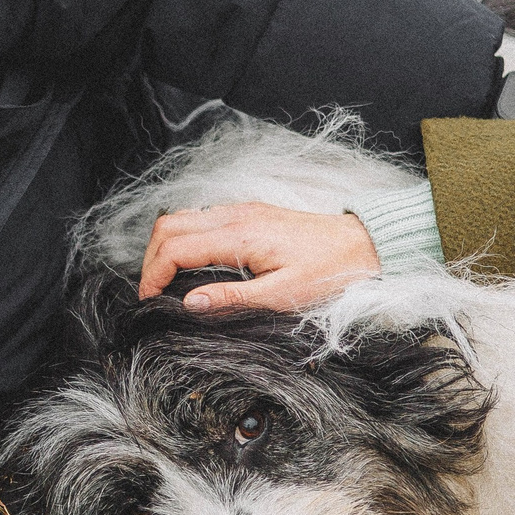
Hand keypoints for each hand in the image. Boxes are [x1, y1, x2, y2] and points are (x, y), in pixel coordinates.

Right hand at [137, 202, 381, 313]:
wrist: (364, 246)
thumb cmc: (329, 272)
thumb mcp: (282, 296)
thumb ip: (233, 298)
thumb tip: (191, 303)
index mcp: (239, 236)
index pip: (175, 248)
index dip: (153, 275)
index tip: (150, 300)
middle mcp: (236, 215)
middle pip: (168, 225)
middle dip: (150, 259)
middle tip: (152, 292)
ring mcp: (242, 210)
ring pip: (182, 217)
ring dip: (165, 246)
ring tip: (166, 280)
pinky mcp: (250, 213)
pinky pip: (202, 217)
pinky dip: (185, 238)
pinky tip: (192, 264)